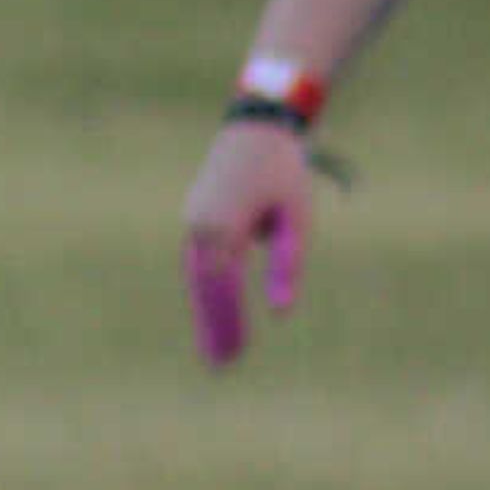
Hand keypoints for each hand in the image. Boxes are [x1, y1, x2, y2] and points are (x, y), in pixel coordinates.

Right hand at [181, 115, 315, 366]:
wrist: (257, 123)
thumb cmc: (284, 170)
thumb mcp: (296, 219)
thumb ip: (286, 266)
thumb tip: (281, 313)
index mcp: (221, 227)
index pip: (223, 289)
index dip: (229, 324)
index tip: (237, 356)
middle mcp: (199, 223)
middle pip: (203, 287)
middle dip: (213, 326)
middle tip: (221, 366)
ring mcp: (194, 216)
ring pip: (197, 275)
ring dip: (206, 310)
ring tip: (215, 347)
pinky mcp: (197, 212)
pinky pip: (198, 260)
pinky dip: (204, 288)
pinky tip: (213, 309)